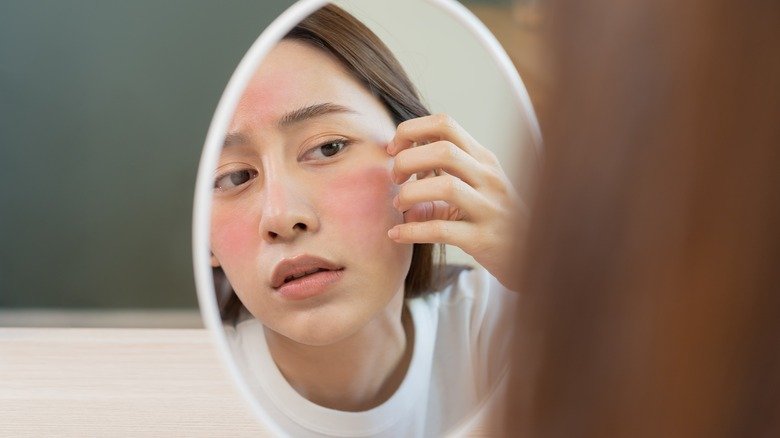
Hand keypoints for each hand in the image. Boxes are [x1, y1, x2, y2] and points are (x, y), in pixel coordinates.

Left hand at [386, 114, 525, 290]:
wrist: (531, 254)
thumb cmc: (493, 217)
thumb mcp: (472, 188)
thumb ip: (439, 175)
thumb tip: (400, 170)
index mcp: (483, 159)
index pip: (445, 124)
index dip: (411, 131)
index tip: (393, 149)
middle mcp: (489, 178)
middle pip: (443, 150)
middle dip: (408, 160)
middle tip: (395, 179)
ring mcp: (489, 208)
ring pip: (445, 186)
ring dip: (410, 194)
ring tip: (398, 205)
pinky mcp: (483, 239)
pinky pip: (442, 230)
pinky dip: (412, 231)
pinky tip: (396, 234)